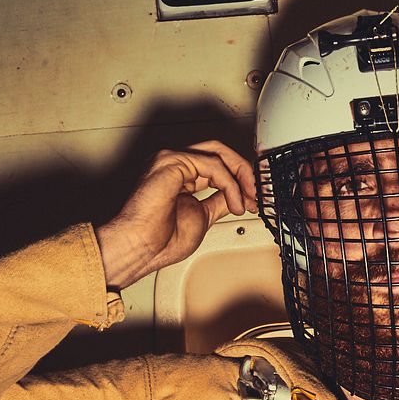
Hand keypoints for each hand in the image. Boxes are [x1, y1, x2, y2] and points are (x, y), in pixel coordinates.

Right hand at [95, 141, 257, 288]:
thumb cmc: (160, 240)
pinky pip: (212, 165)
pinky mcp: (172, 161)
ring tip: (247, 200)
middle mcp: (173, 163)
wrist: (141, 248)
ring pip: (217, 153)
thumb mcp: (203, 216)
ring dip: (240, 177)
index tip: (254, 196)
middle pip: (218, 151)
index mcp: (178, 175)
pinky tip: (234, 202)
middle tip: (257, 192)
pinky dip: (230, 184)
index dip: (239, 177)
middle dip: (243, 171)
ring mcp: (171, 159)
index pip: (216, 163)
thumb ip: (219, 201)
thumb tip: (237, 197)